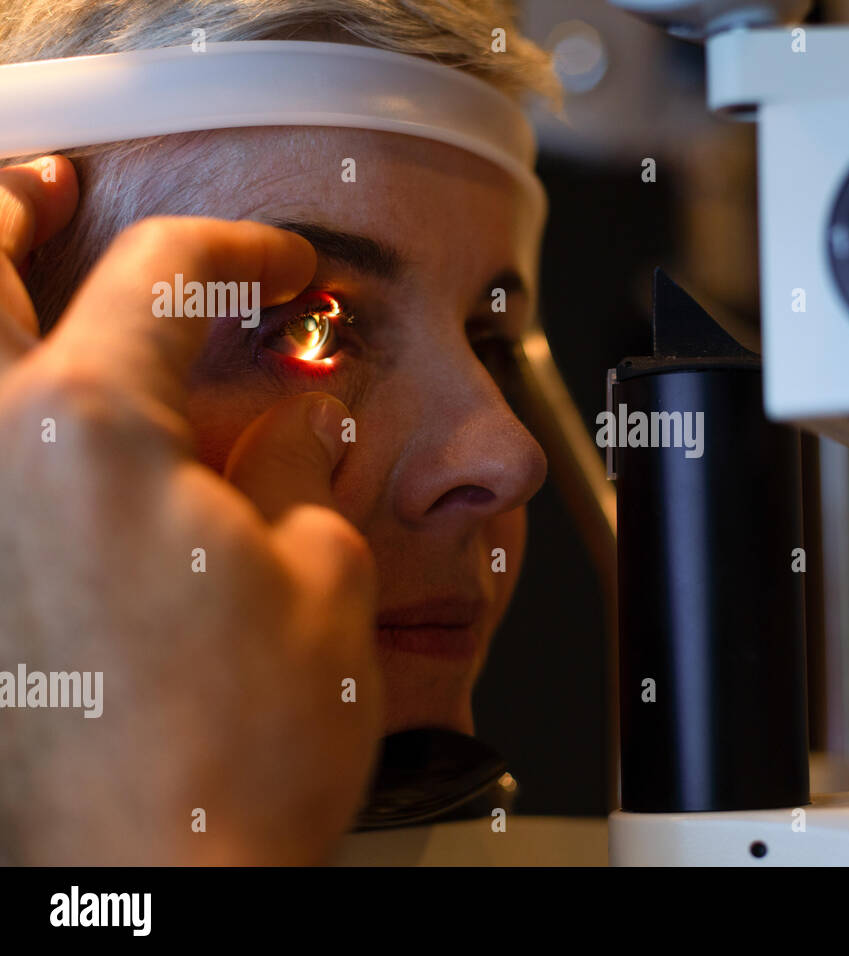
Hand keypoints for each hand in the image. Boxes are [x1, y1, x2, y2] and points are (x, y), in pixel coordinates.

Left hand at [0, 157, 382, 863]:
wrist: (155, 890)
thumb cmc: (236, 754)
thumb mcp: (325, 581)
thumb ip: (305, 474)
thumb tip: (300, 428)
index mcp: (92, 432)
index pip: (163, 278)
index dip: (241, 253)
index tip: (282, 270)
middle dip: (19, 208)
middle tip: (61, 192)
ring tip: (21, 277)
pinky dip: (5, 419)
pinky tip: (42, 426)